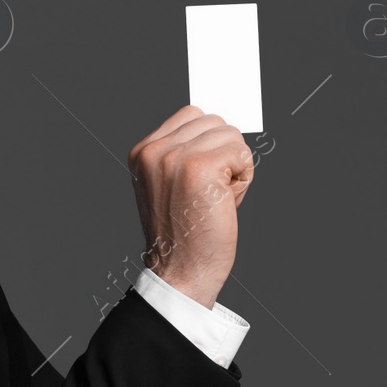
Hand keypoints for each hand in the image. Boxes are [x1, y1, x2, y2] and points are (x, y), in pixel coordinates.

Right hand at [128, 105, 253, 307]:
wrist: (180, 271)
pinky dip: (244, 178)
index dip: (210, 143)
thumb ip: (185, 152)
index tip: (204, 177)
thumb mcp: (171, 184)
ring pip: (231, 135)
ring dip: (235, 167)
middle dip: (224, 154)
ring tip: (216, 197)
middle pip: (215, 121)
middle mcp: (154, 150)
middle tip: (210, 192)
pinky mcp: (200, 167)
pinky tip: (225, 201)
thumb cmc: (184, 233)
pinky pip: (242, 153)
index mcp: (143, 151)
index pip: (192, 114)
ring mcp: (175, 157)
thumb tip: (223, 125)